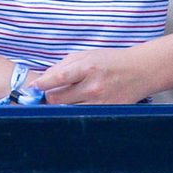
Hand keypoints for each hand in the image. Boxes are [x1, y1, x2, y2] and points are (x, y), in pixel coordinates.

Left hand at [32, 47, 153, 103]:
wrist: (140, 71)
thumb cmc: (111, 61)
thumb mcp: (87, 55)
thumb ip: (63, 66)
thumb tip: (42, 80)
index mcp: (88, 67)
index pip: (58, 78)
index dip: (41, 84)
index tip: (32, 88)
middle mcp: (93, 86)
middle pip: (57, 99)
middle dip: (48, 97)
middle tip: (47, 95)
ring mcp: (99, 102)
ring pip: (66, 111)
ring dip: (60, 106)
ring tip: (62, 100)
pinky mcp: (105, 112)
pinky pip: (81, 116)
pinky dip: (74, 112)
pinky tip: (76, 106)